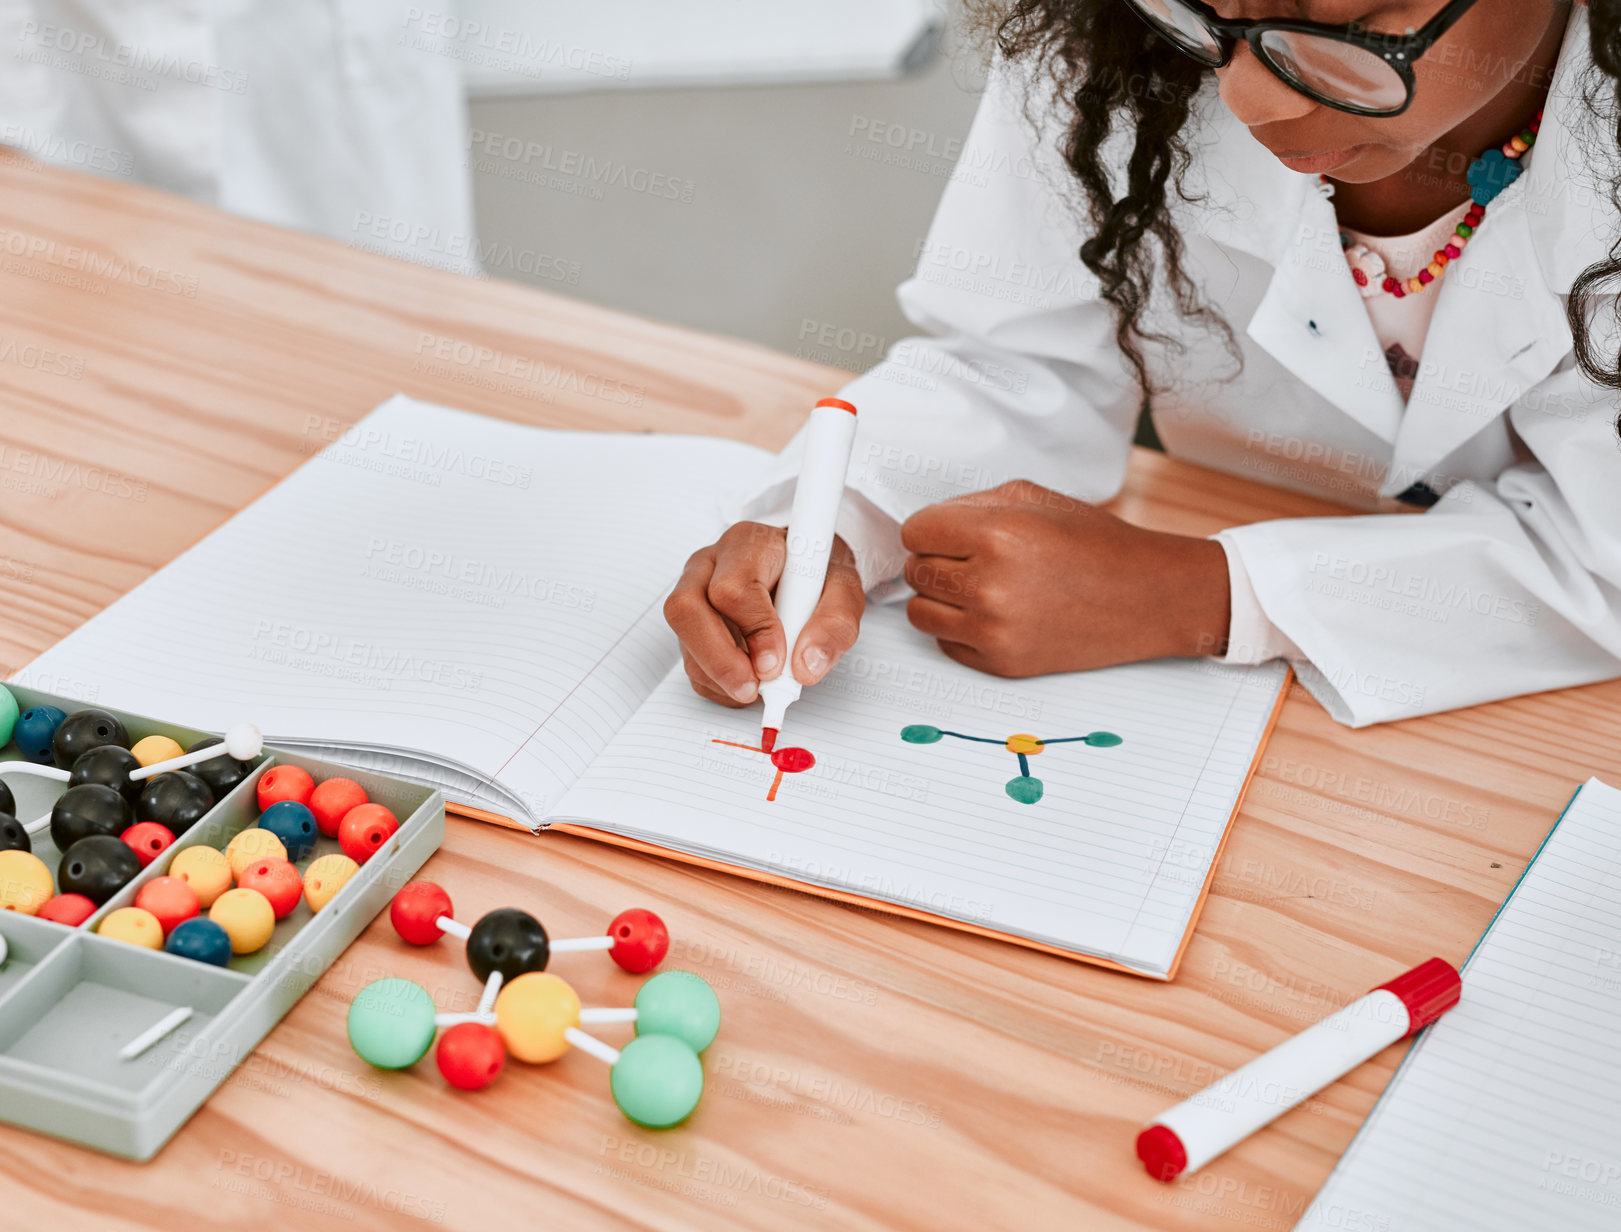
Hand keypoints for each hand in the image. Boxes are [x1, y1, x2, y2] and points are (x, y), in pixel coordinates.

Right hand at [664, 522, 864, 706]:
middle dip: (720, 661)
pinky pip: (691, 663)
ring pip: (686, 642)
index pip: (734, 588)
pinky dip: (720, 685)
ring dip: (722, 678)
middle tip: (753, 688)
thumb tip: (806, 665)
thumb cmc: (816, 573)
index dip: (754, 631)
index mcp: (748, 546)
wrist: (803, 570)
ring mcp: (693, 593)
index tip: (777, 662)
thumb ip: (834, 623)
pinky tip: (750, 678)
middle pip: (687, 610)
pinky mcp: (690, 625)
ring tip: (763, 684)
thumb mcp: (843, 589)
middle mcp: (710, 565)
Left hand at [900, 480, 1230, 675]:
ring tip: (975, 586)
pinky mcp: (1001, 663)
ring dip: (939, 597)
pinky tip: (992, 613)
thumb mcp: (1036, 498)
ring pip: (919, 612)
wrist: (1146, 598)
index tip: (947, 532)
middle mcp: (991, 586)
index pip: (915, 532)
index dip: (930, 528)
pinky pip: (944, 642)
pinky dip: (958, 628)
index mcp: (998, 535)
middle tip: (970, 558)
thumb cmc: (1096, 546)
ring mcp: (994, 630)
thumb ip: (973, 505)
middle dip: (936, 559)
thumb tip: (930, 525)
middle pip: (915, 571)